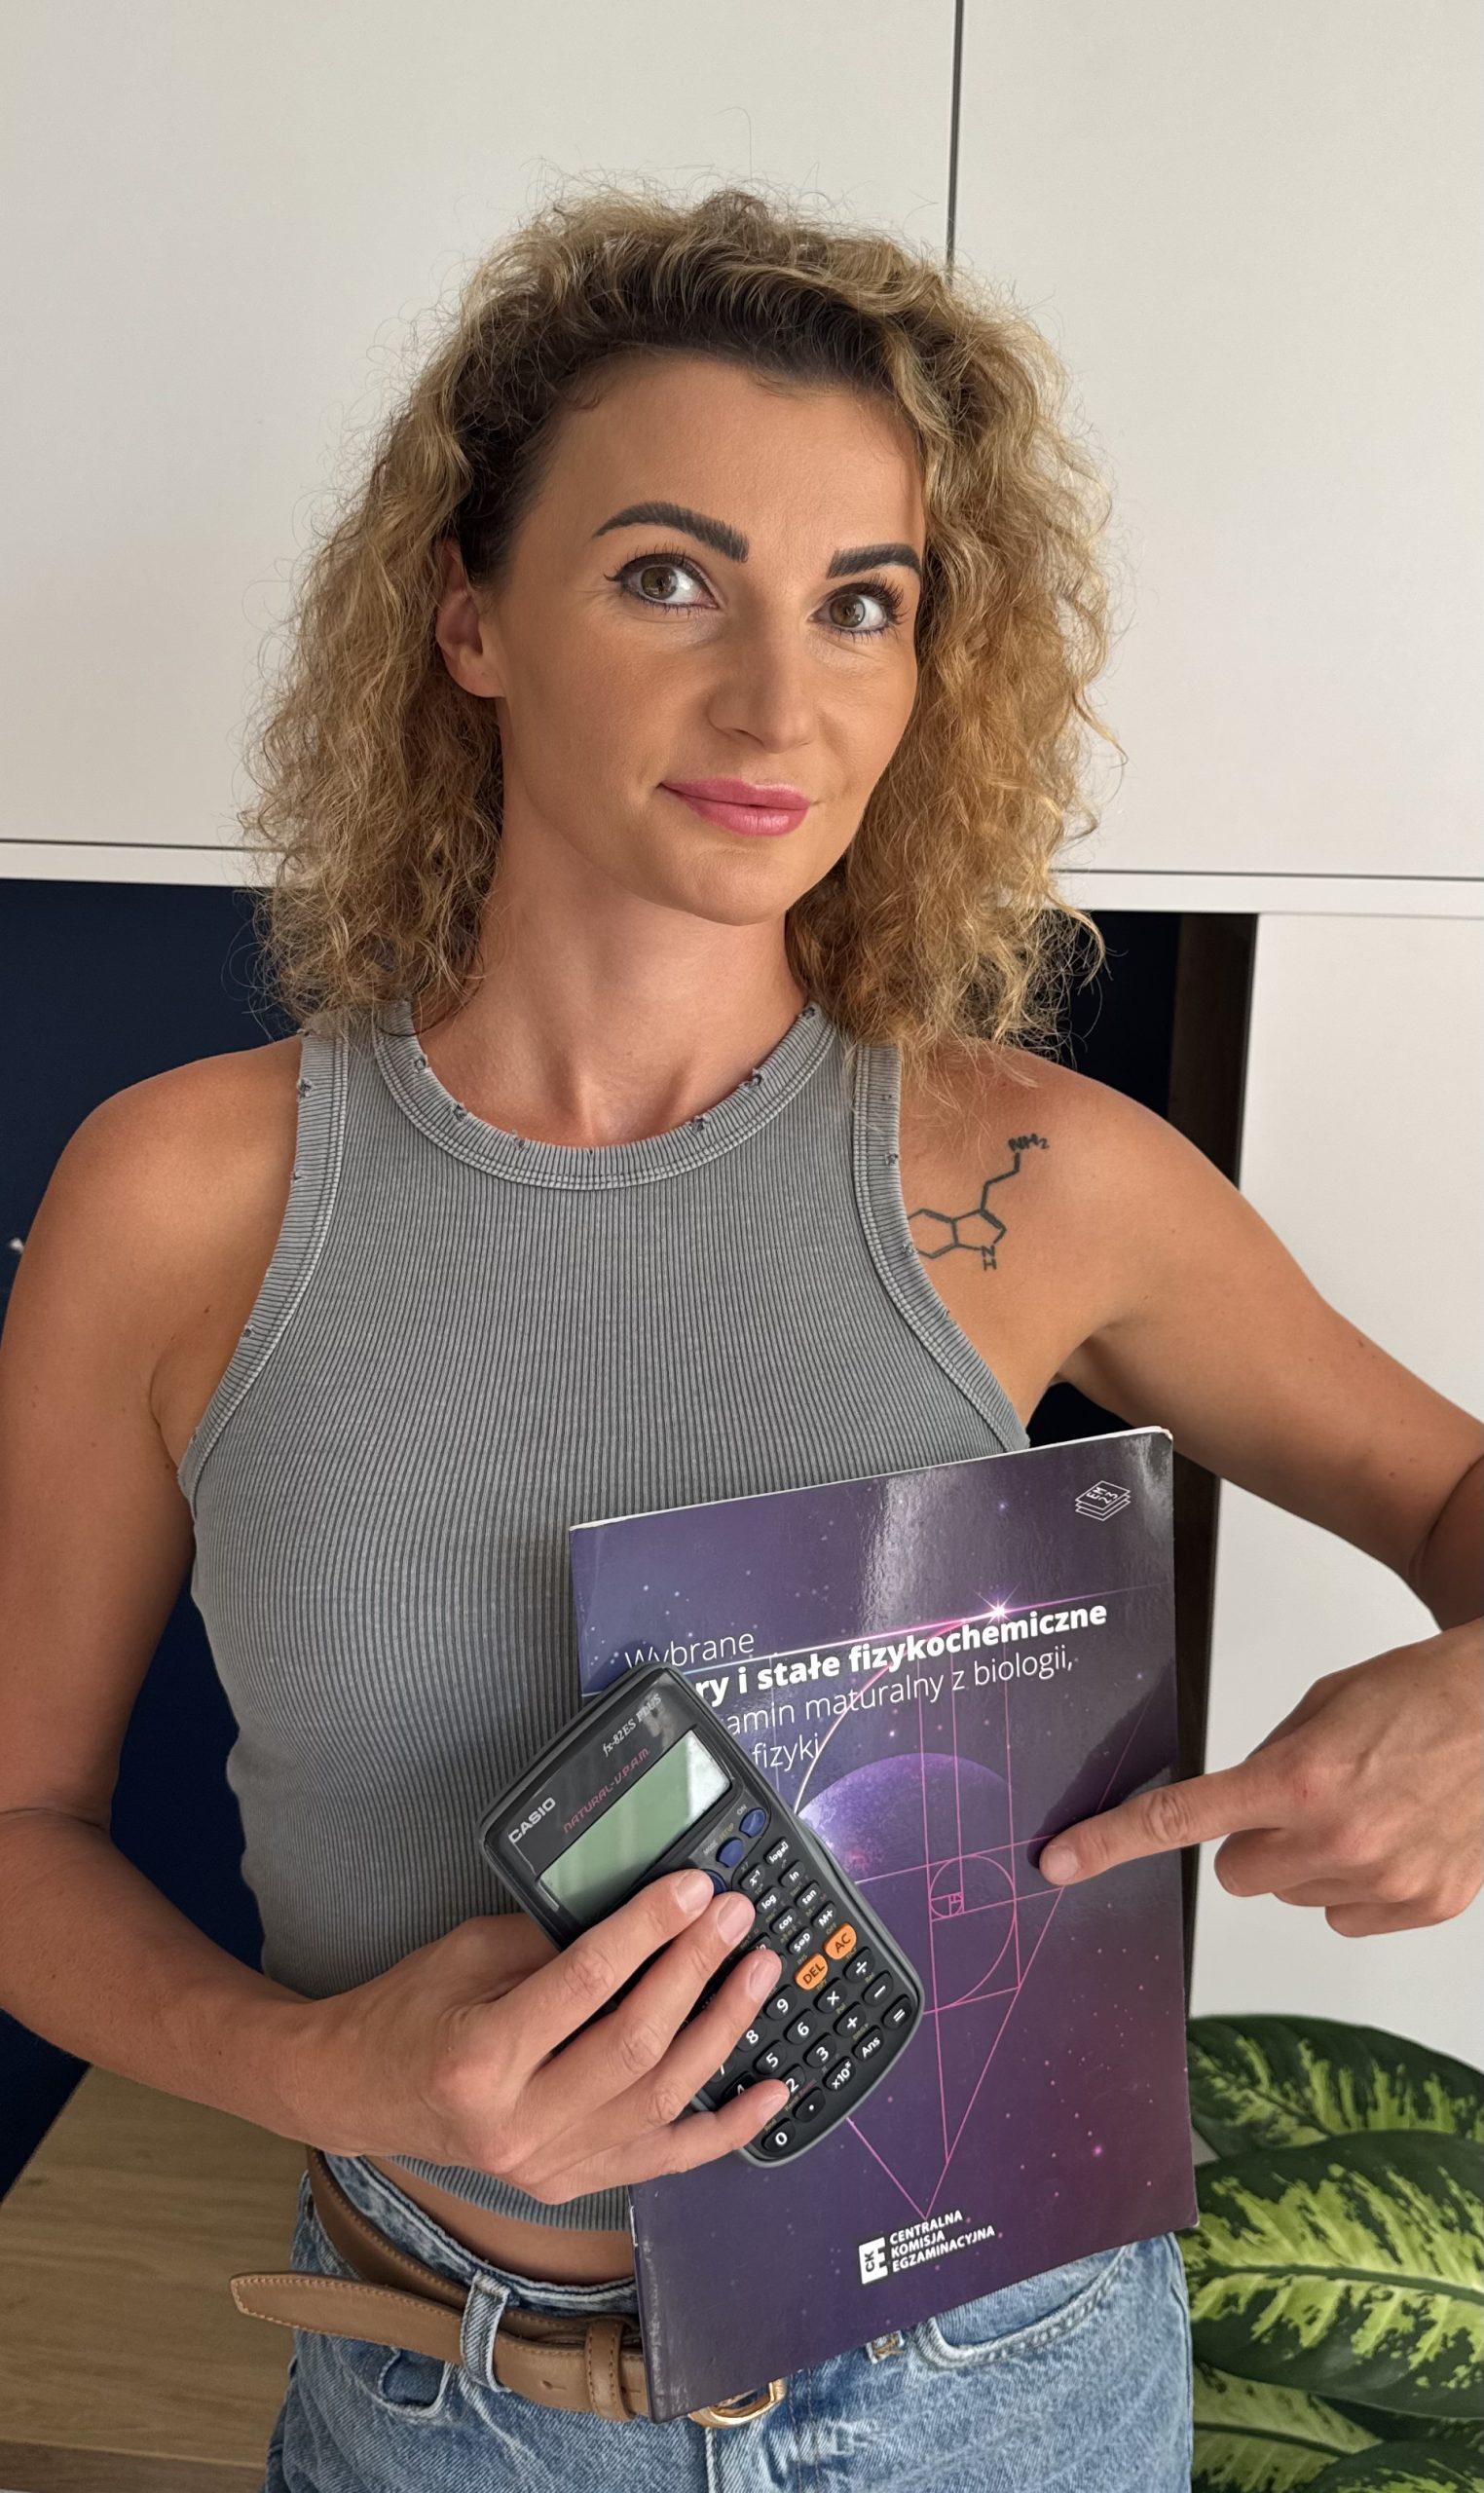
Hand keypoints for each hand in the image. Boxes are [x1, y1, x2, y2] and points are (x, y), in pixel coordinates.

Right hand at [284, 1870, 790, 2199]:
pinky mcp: (571, 2184)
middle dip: (695, 1972)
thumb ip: (551, 1938)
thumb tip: (642, 1909)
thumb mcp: (467, 1952)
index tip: (695, 1890)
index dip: (648, 1931)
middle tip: (736, 1919)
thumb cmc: (410, 2012)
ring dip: (721, 2032)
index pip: (586, 1984)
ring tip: (759, 1975)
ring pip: (660, 2100)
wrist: (360, 2093)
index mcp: (481, 2058)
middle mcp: (518, 2125)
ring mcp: (549, 2166)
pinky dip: (725, 2128)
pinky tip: (772, 2091)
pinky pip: (666, 2159)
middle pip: (634, 2045)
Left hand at [1036, 1618, 1483, 1936]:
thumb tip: (1235, 1808)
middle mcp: (1337, 1838)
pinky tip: (1394, 1836)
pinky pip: (1346, 1915)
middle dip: (1255, 1838)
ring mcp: (1383, 1880)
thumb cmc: (1423, 1694)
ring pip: (1292, 1895)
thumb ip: (1267, 1761)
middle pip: (1237, 1872)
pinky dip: (1357, 1884)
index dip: (1112, 1843)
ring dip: (1310, 1861)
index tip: (1063, 1863)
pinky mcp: (1423, 1906)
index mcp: (1298, 1778)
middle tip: (1303, 1799)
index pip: (1183, 1820)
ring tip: (1365, 1806)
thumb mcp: (1323, 1705)